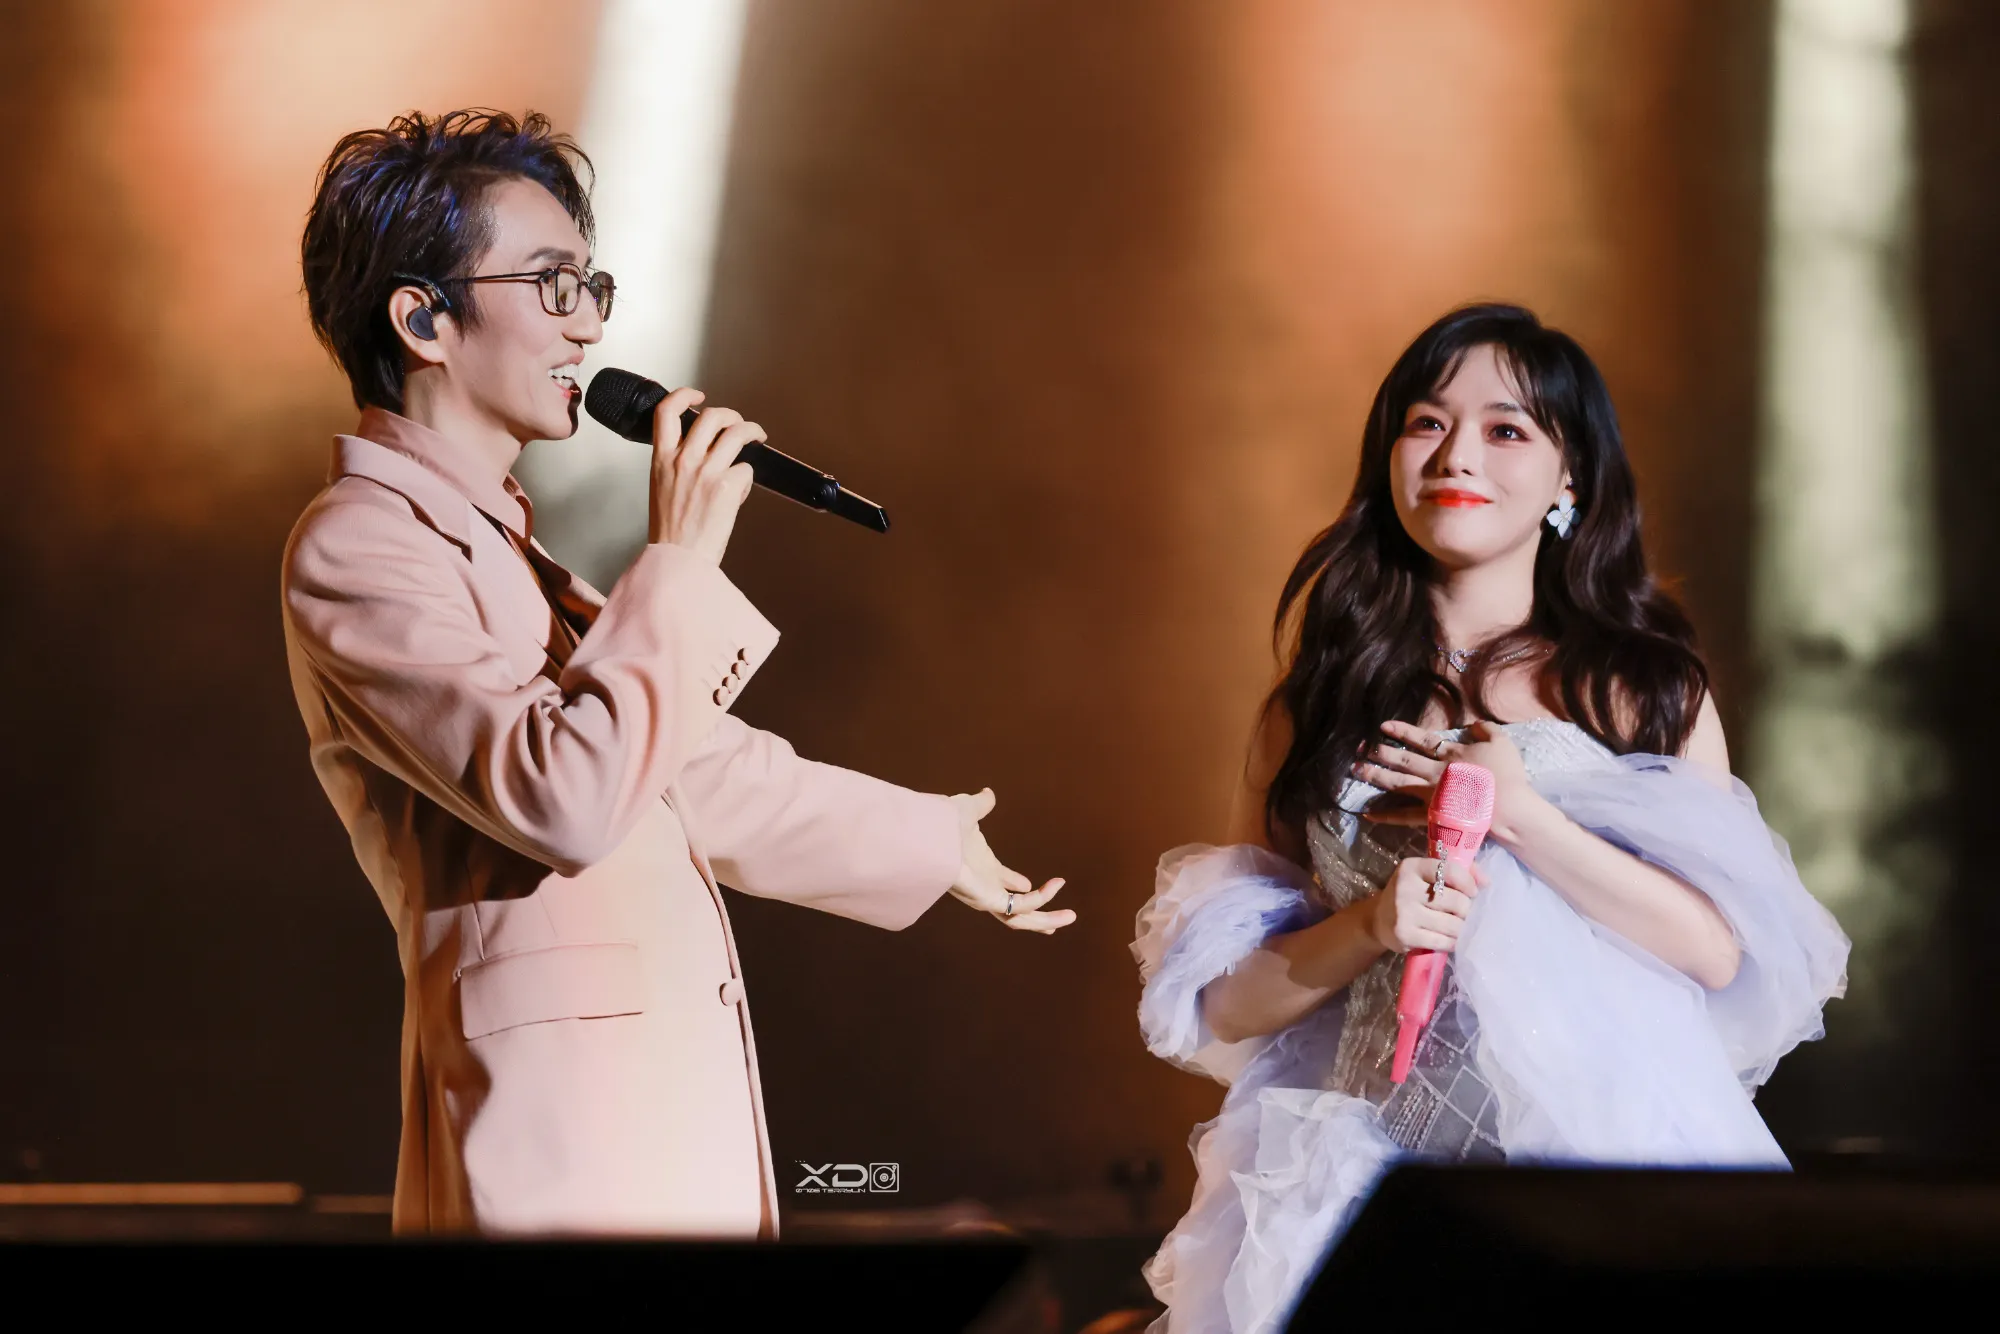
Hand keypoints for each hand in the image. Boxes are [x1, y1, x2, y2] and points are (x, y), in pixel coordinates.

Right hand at [645, 388, 763, 562]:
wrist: (678, 559)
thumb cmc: (671, 531)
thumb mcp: (662, 488)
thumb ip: (677, 464)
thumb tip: (706, 452)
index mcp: (661, 459)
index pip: (666, 411)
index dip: (684, 395)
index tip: (697, 395)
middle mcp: (684, 460)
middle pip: (711, 415)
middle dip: (730, 414)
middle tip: (737, 423)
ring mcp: (707, 471)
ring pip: (736, 433)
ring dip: (751, 431)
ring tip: (756, 437)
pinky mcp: (728, 485)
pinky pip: (747, 467)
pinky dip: (747, 476)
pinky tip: (740, 488)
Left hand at [946, 789, 1073, 933]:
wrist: (928, 833)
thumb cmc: (941, 824)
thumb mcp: (968, 810)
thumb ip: (981, 805)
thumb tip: (987, 793)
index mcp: (983, 869)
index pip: (1004, 885)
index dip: (1018, 886)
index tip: (1029, 883)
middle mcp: (986, 887)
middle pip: (1016, 911)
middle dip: (1040, 917)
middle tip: (1062, 917)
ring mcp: (987, 896)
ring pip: (1022, 919)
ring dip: (1047, 919)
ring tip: (1071, 917)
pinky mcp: (988, 899)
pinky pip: (1021, 906)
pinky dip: (1041, 899)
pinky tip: (1056, 885)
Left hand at [1354, 719, 1543, 845]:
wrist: (1508, 807)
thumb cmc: (1507, 775)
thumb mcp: (1502, 741)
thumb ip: (1486, 729)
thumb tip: (1473, 724)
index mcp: (1451, 754)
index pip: (1421, 739)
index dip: (1401, 732)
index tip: (1382, 727)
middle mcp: (1435, 772)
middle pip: (1403, 760)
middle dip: (1380, 753)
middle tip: (1361, 748)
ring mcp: (1430, 795)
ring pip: (1397, 783)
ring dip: (1375, 776)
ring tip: (1356, 770)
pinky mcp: (1431, 816)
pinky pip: (1404, 817)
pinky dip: (1385, 816)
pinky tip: (1367, 814)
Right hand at [1367, 855, 1484, 952]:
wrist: (1378, 920)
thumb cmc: (1413, 895)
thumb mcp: (1427, 877)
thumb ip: (1458, 872)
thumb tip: (1487, 882)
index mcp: (1412, 867)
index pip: (1450, 870)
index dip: (1468, 883)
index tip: (1472, 893)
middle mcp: (1406, 887)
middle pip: (1456, 901)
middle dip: (1465, 911)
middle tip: (1462, 914)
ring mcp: (1404, 912)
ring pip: (1452, 924)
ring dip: (1460, 929)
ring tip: (1456, 927)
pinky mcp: (1405, 934)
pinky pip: (1443, 941)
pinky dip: (1452, 943)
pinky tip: (1449, 940)